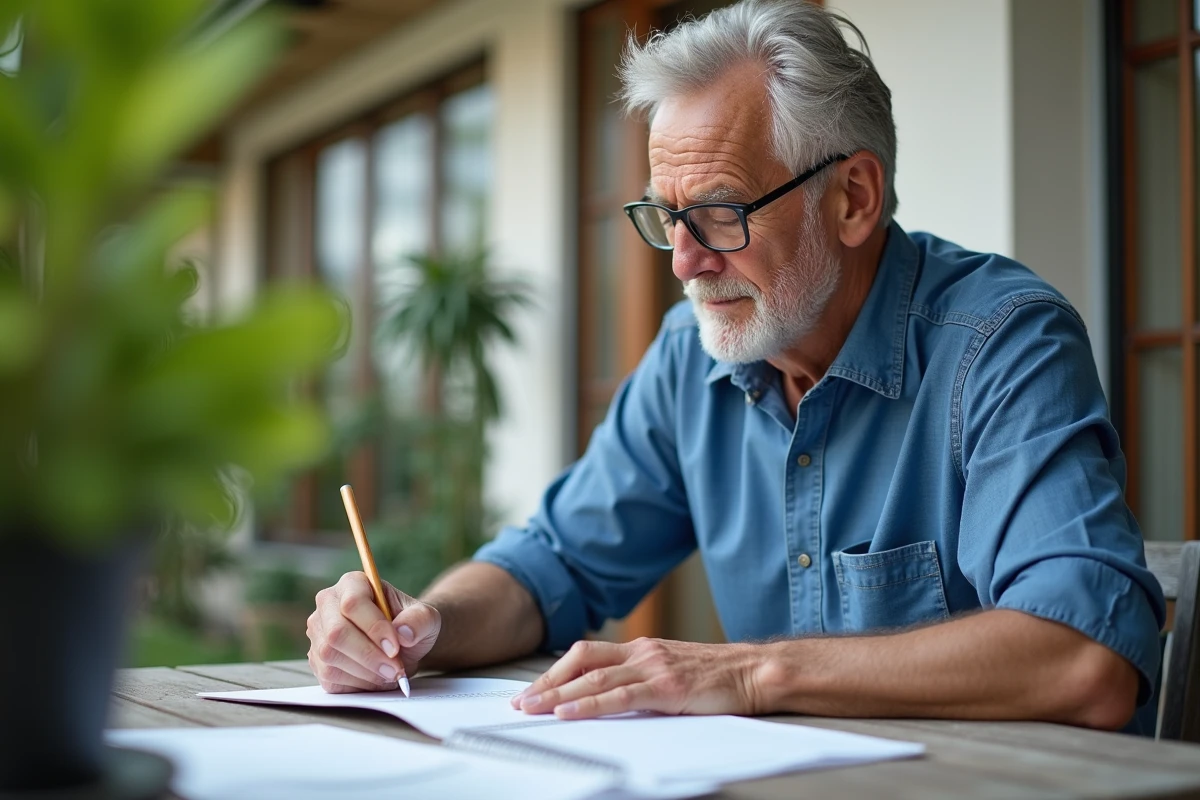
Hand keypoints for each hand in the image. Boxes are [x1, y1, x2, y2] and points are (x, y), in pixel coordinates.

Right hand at [306, 571, 440, 692]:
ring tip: (390, 673)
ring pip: (330, 657)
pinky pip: (329, 676)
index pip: (353, 603)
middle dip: (369, 656)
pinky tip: (375, 678)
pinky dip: (356, 683)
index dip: (373, 628)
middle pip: (336, 633)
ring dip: (364, 672)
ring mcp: (318, 632)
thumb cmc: (411, 624)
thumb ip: (420, 620)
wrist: (402, 644)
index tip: (395, 648)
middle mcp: (328, 604)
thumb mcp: (426, 617)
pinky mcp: (316, 660)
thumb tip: (404, 633)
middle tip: (395, 669)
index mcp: (353, 583)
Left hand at [510, 638, 768, 719]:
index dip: (556, 672)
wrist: (754, 671)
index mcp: (642, 648)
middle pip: (581, 661)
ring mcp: (654, 668)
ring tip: (532, 709)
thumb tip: (608, 697)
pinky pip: (619, 696)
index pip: (586, 654)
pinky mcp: (667, 688)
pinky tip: (569, 713)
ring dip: (558, 695)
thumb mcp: (672, 671)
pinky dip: (589, 704)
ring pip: (594, 678)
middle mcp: (642, 653)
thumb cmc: (718, 677)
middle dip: (547, 682)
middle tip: (520, 702)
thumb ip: (642, 679)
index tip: (532, 690)